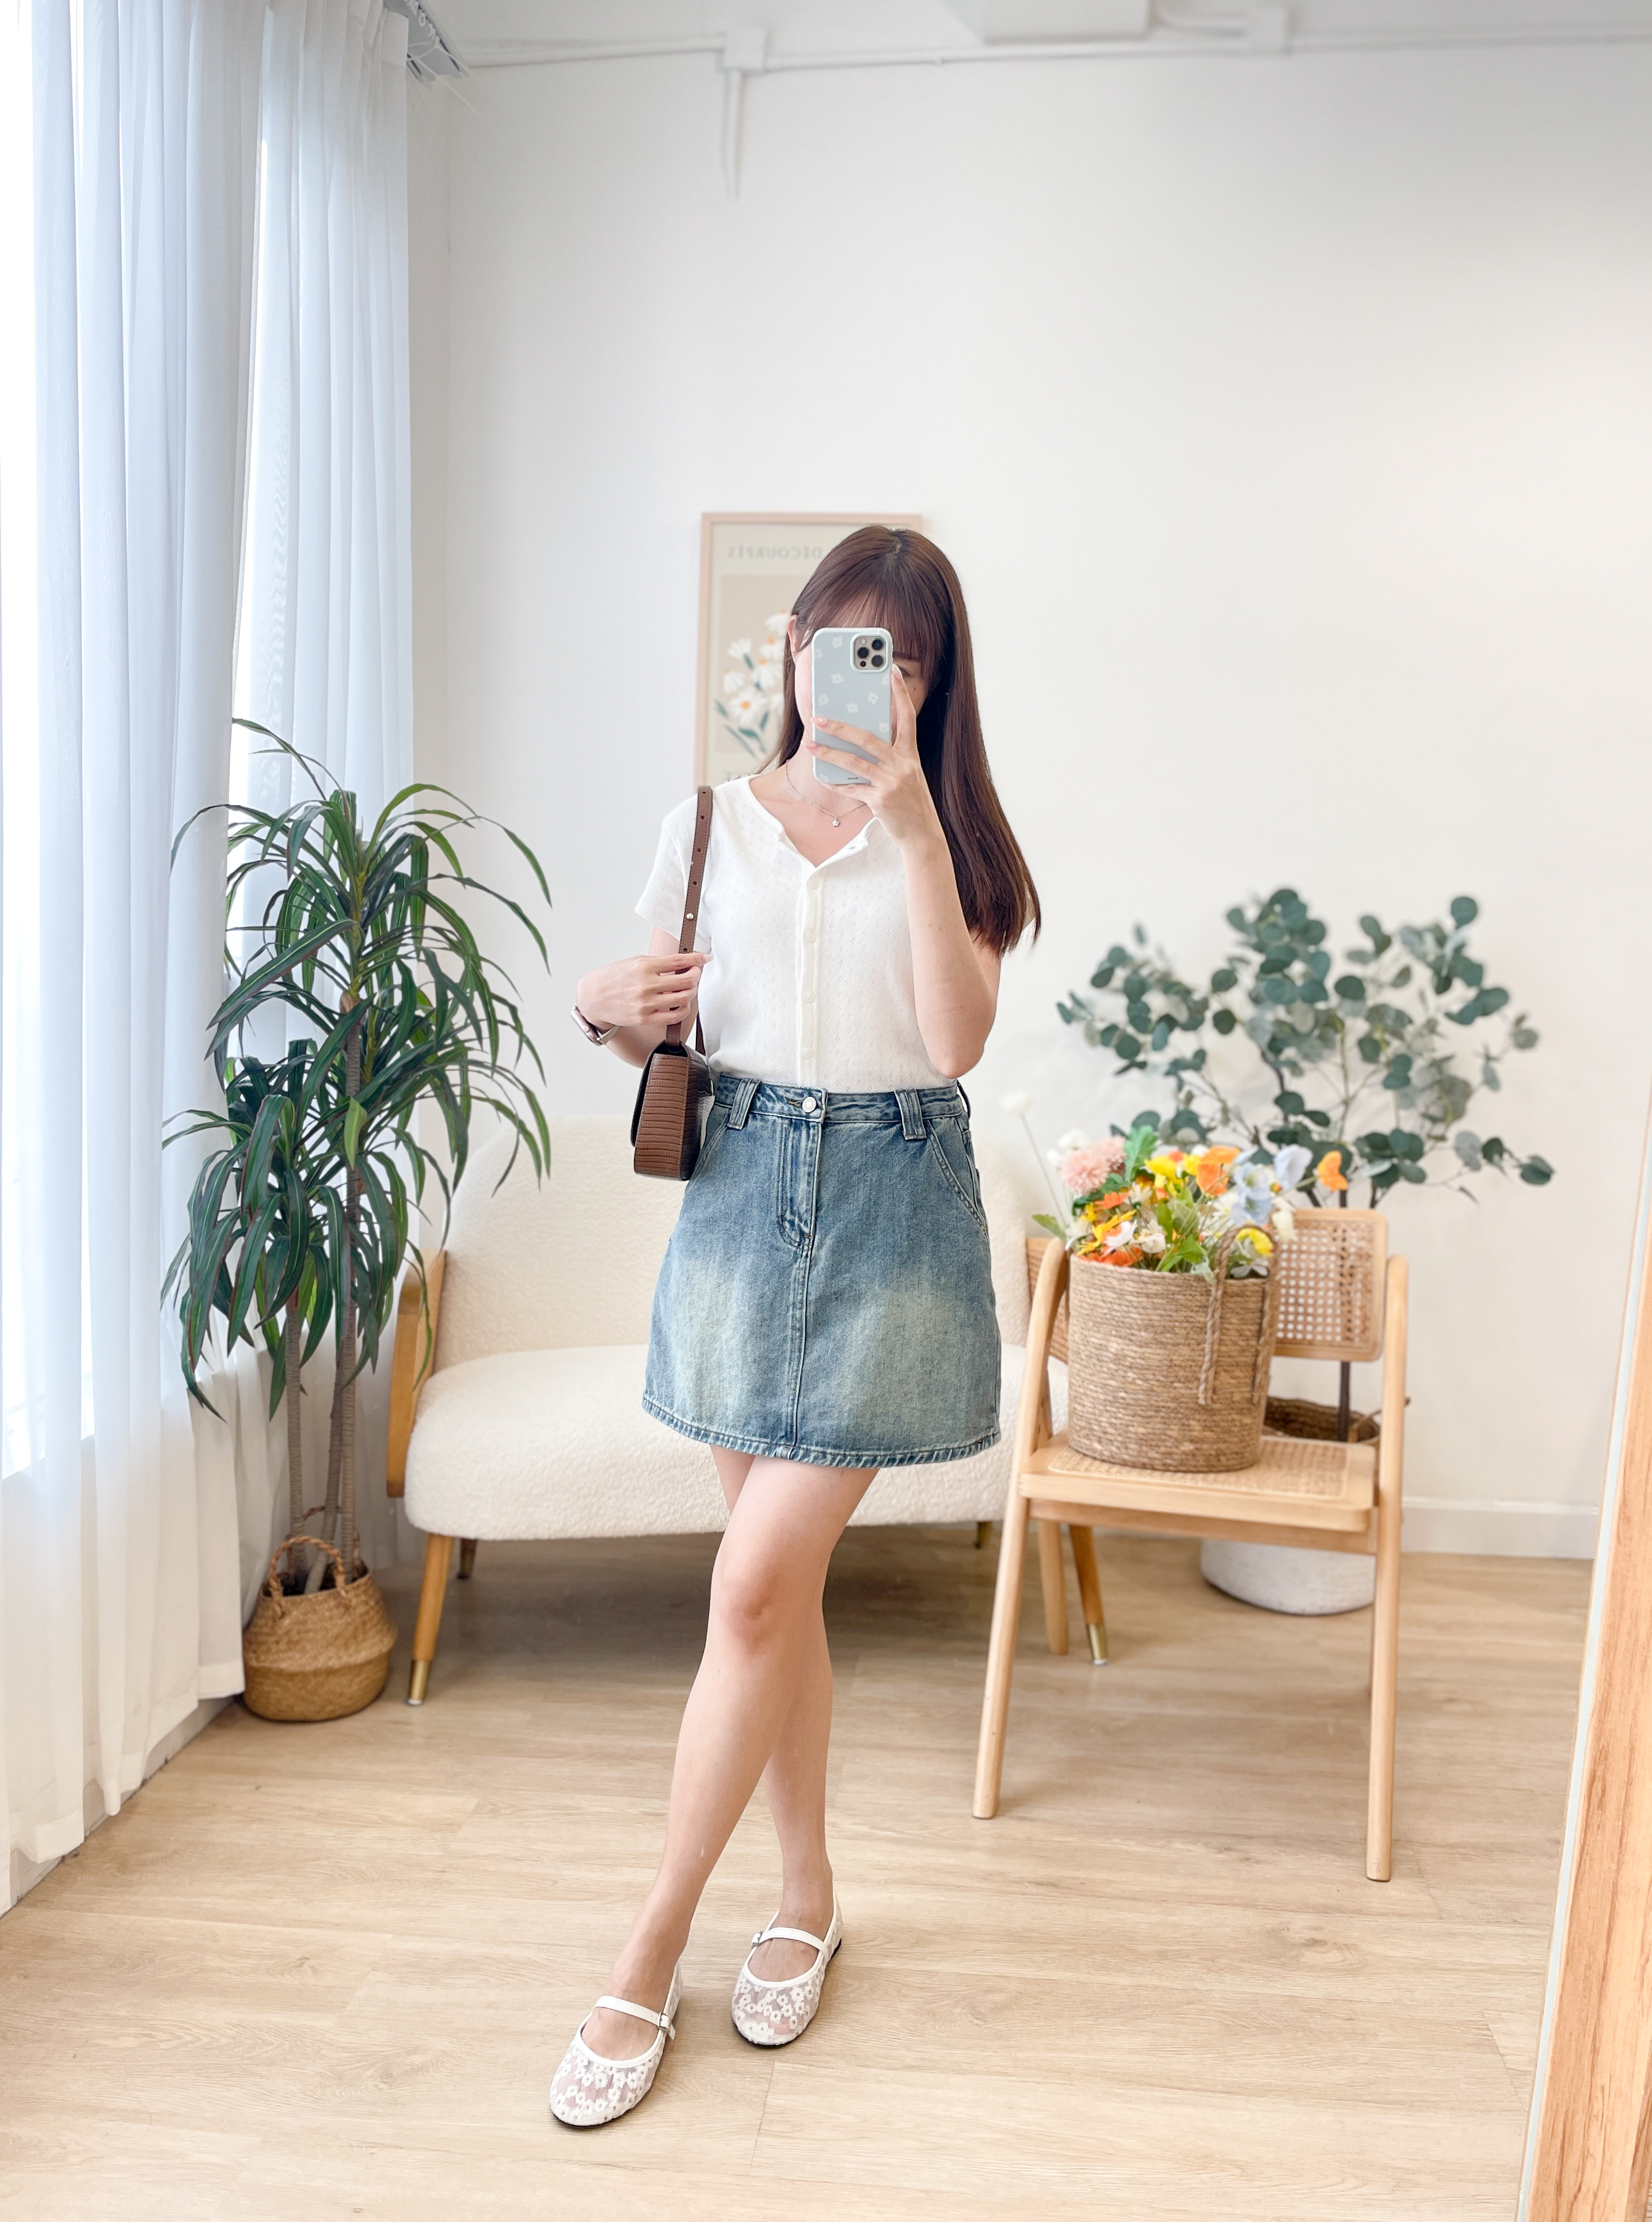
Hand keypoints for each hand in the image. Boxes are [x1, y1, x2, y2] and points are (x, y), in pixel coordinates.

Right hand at [576, 950, 708, 1030]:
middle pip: (686, 981)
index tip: (705, 958)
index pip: (679, 961)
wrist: (594, 998)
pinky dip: (683, 1009)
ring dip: (691, 992)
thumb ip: (658, 963)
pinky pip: (675, 1016)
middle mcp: (647, 985)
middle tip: (695, 974)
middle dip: (696, 976)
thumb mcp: (634, 962)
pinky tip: (681, 1004)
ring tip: (688, 988)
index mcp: (644, 966)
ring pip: (684, 998)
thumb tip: (682, 963)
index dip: (697, 959)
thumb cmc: (613, 978)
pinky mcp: (646, 1018)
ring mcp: (647, 1003)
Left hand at [805, 667, 943, 849]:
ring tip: (810, 744)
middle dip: (841, 727)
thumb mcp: (907, 773)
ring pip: (854, 762)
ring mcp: (891, 783)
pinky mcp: (880, 800)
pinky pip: (851, 788)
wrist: (923, 834)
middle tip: (819, 717)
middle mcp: (903, 765)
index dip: (900, 693)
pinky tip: (823, 776)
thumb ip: (889, 756)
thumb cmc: (911, 801)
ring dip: (828, 752)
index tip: (891, 671)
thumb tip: (858, 740)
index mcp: (911, 754)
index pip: (906, 717)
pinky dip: (836, 783)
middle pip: (868, 738)